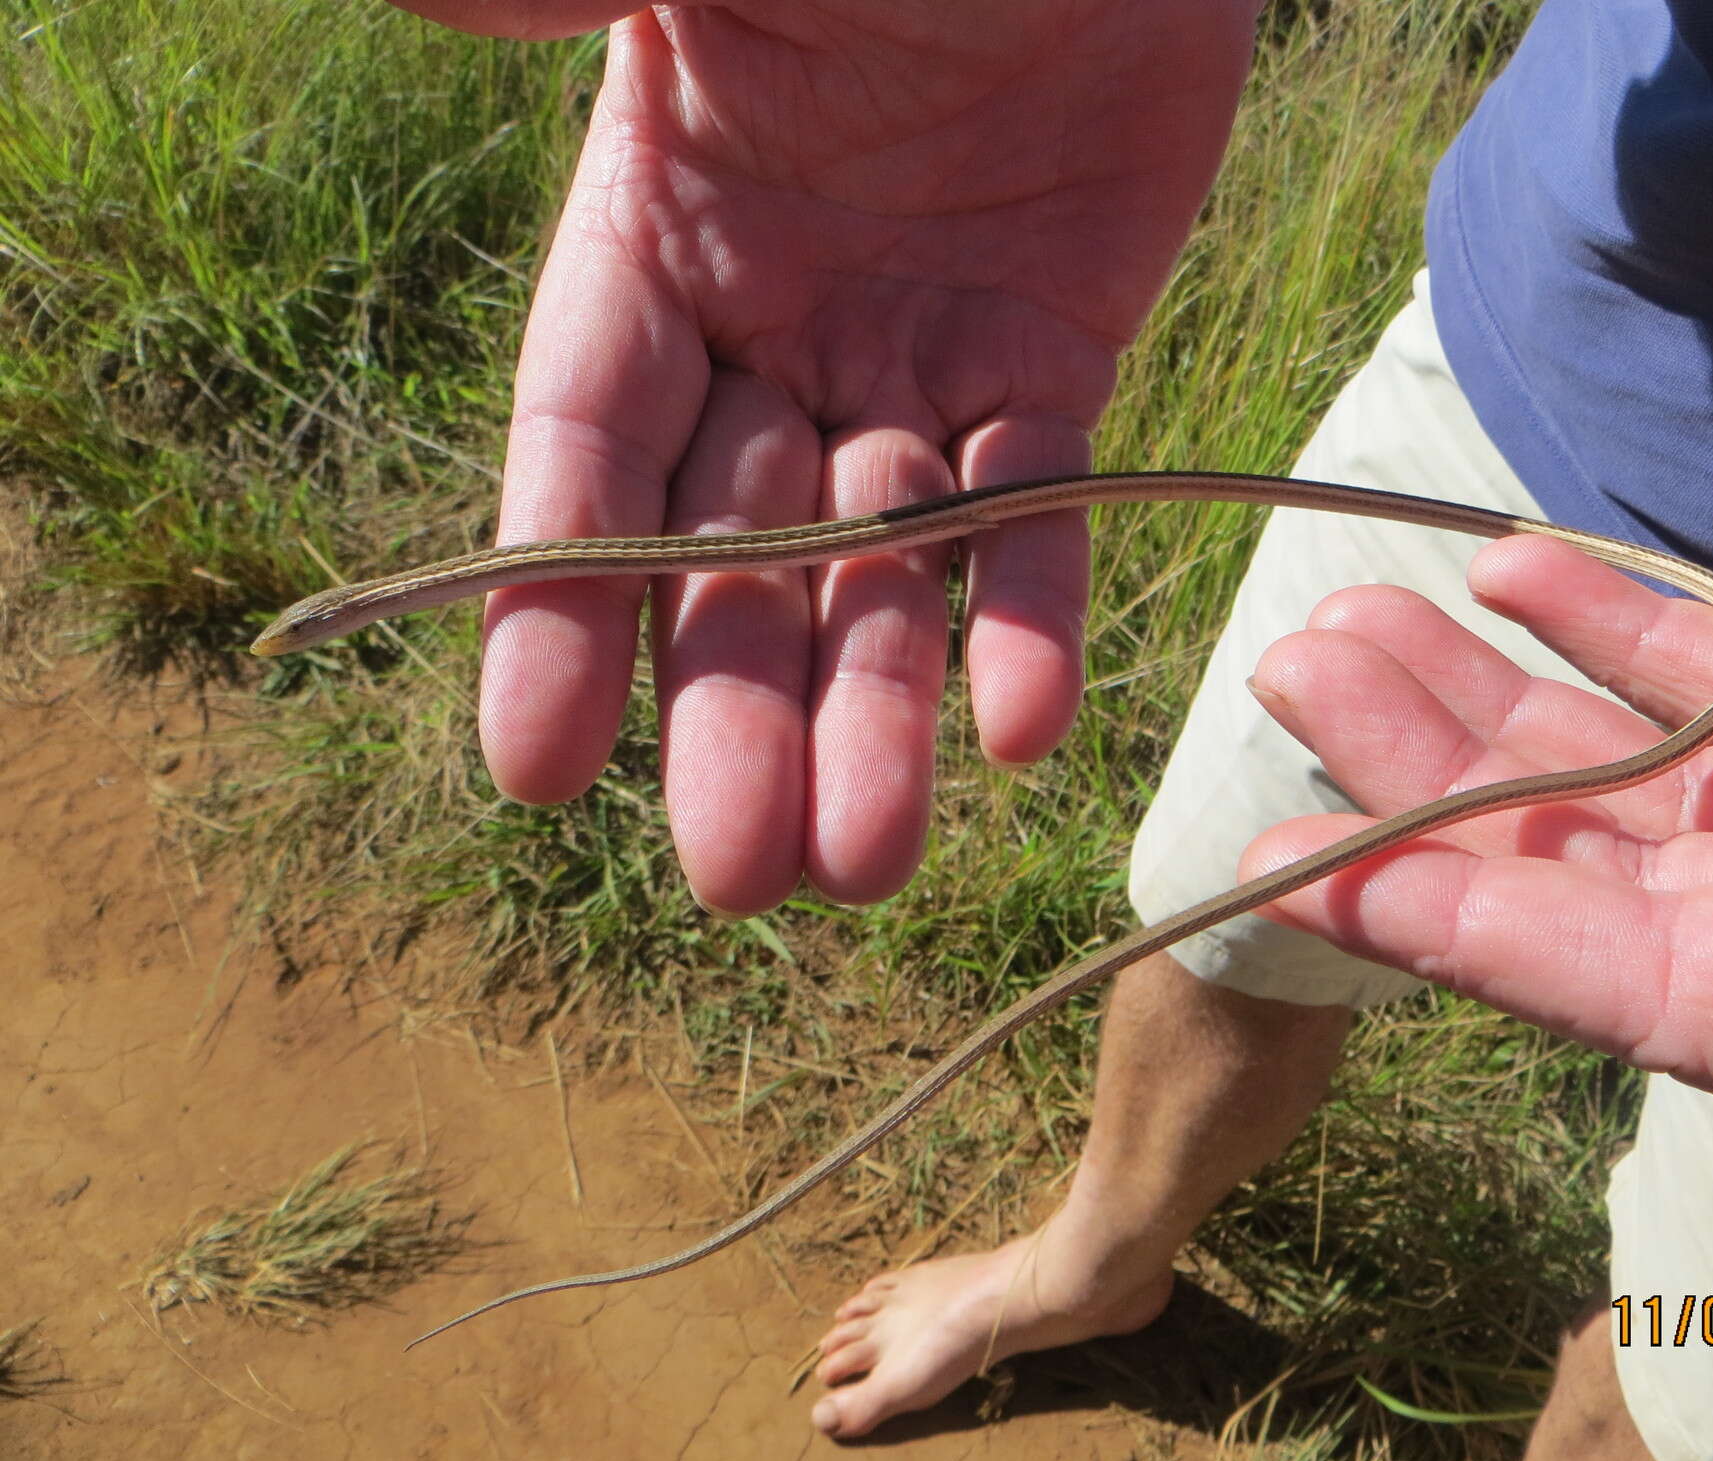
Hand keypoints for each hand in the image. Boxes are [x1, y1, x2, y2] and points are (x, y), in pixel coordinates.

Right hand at [398, 0, 1258, 909]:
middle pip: (733, 555)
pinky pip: (1037, 505)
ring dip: (878, 711)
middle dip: (732, 713)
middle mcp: (770, 325)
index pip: (581, 453)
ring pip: (886, 567)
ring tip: (869, 863)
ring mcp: (913, 354)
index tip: (537, 764)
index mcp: (651, 238)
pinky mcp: (1051, 360)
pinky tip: (1021, 732)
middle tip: (735, 876)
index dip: (557, 606)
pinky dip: (1030, 613)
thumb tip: (415, 5)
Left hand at [1242, 535, 1712, 1158]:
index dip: (1446, 924)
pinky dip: (1639, 631)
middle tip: (1292, 673)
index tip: (1293, 865)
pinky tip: (1528, 566)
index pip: (1610, 980)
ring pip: (1633, 766)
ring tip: (1356, 614)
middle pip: (1580, 861)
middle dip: (1426, 774)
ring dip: (1493, 690)